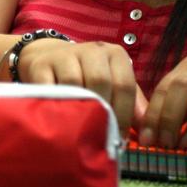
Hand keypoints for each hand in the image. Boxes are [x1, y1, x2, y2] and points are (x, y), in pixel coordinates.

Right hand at [17, 39, 147, 134]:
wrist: (49, 57)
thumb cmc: (87, 74)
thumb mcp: (113, 82)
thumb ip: (131, 102)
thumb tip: (145, 128)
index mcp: (114, 54)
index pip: (124, 85)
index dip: (124, 114)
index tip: (119, 137)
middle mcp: (92, 50)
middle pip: (101, 81)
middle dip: (102, 110)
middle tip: (99, 134)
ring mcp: (64, 55)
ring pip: (75, 83)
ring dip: (78, 108)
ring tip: (80, 128)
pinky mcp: (41, 65)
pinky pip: (50, 87)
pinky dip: (55, 104)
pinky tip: (60, 118)